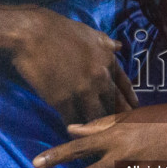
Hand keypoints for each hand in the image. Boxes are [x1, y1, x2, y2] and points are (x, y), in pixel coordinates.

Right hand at [11, 8, 137, 123]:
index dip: (130, 100)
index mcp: (108, 60)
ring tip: (99, 137)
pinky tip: (75, 134)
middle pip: (115, 105)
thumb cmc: (59, 30)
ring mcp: (83, 90)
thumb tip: (120, 45)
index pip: (125, 85)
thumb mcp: (90, 32)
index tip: (134, 110)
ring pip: (97, 117)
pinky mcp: (63, 101)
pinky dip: (75, 129)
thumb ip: (106, 43)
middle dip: (119, 118)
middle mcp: (100, 77)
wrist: (32, 34)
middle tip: (122, 130)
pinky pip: (73, 121)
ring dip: (97, 127)